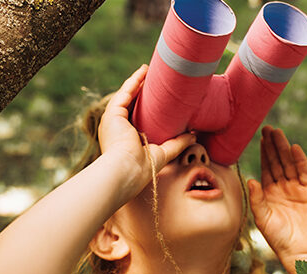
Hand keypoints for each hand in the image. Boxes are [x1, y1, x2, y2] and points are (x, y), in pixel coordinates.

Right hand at [98, 65, 195, 196]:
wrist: (126, 172)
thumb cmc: (143, 168)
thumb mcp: (163, 153)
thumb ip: (177, 143)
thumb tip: (194, 134)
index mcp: (125, 139)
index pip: (136, 117)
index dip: (146, 105)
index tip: (159, 95)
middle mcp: (117, 128)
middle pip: (130, 104)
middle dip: (140, 90)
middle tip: (153, 78)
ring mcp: (112, 121)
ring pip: (126, 96)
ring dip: (136, 82)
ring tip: (147, 70)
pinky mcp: (112, 115)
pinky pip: (124, 93)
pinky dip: (133, 82)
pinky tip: (142, 72)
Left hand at [248, 126, 306, 265]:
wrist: (299, 249)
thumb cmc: (278, 237)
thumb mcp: (262, 218)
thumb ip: (256, 199)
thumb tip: (250, 179)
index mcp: (270, 191)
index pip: (266, 167)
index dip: (264, 153)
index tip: (259, 137)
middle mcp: (283, 186)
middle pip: (278, 161)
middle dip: (273, 145)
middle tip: (267, 128)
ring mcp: (298, 187)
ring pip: (289, 163)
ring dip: (284, 148)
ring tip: (278, 132)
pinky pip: (305, 172)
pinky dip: (300, 160)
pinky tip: (294, 148)